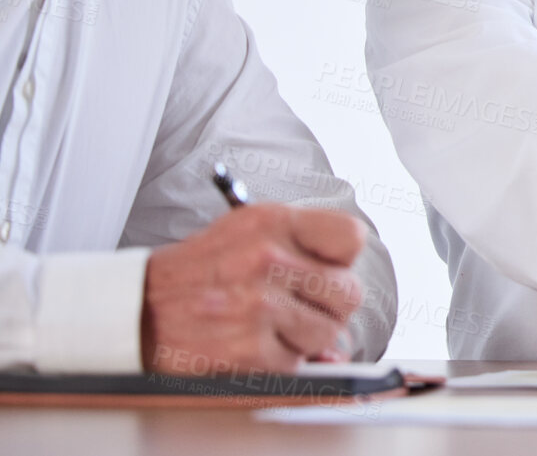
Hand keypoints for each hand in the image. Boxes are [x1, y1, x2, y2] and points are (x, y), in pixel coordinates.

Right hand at [141, 204, 366, 374]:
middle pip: (348, 292)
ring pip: (327, 332)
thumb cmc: (199, 272)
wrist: (137, 310)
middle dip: (329, 305)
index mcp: (272, 223)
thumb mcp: (248, 234)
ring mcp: (259, 306)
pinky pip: (297, 362)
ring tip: (268, 323)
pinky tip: (252, 343)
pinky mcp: (249, 349)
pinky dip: (280, 361)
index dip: (344, 258)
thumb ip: (304, 250)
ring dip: (305, 337)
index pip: (350, 236)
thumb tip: (348, 289)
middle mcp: (268, 260)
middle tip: (298, 304)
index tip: (329, 267)